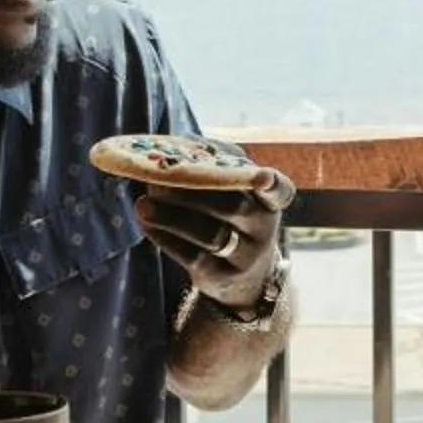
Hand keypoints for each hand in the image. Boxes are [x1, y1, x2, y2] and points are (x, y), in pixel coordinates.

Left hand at [135, 167, 294, 311]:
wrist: (242, 277)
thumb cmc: (232, 218)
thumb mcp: (236, 193)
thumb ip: (216, 166)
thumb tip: (177, 145)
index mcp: (269, 200)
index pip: (280, 190)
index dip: (272, 183)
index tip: (263, 175)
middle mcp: (264, 228)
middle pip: (233, 207)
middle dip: (193, 192)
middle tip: (157, 179)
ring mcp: (246, 256)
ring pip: (211, 235)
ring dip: (173, 218)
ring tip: (142, 204)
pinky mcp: (222, 277)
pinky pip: (193, 257)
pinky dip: (166, 238)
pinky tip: (145, 223)